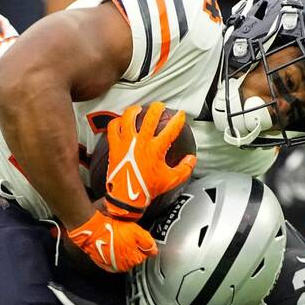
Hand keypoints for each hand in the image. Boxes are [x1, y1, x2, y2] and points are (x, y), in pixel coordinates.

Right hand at [66, 210, 156, 272]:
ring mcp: (112, 266)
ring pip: (123, 259)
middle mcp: (123, 266)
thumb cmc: (113, 229)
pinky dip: (113, 254)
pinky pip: (112, 259)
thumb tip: (154, 251)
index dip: (141, 244)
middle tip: (125, 236)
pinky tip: (111, 244)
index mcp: (133, 260)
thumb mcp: (136, 232)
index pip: (144, 255)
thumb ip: (148, 243)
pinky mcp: (102, 263)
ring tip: (117, 239)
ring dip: (122, 251)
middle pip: (133, 258)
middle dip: (132, 248)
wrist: (93, 230)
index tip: (135, 237)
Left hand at [104, 103, 196, 220]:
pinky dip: (117, 122)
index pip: (171, 128)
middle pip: (150, 116)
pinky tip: (120, 121)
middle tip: (160, 106)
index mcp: (156, 149)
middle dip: (157, 107)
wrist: (126, 198)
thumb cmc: (147, 189)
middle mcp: (141, 142)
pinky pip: (113, 128)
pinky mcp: (115, 146)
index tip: (181, 115)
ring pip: (128, 118)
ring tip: (138, 109)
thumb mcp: (171, 180)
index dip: (178, 119)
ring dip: (134, 110)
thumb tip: (191, 159)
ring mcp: (126, 142)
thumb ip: (184, 169)